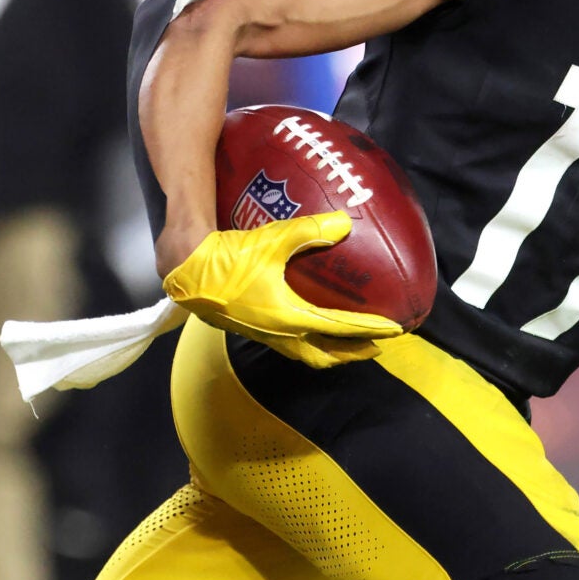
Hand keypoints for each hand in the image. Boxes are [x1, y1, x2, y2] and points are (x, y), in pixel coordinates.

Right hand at [160, 213, 401, 368]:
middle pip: (324, 355)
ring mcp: (262, 334)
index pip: (340, 329)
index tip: (393, 330)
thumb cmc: (227, 257)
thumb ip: (309, 231)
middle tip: (375, 347)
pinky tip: (306, 326)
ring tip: (346, 344)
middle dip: (352, 353)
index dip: (369, 330)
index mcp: (289, 317)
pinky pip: (286, 345)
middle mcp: (279, 334)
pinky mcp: (250, 328)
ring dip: (329, 352)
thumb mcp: (271, 239)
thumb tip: (343, 223)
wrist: (184, 270)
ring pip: (304, 355)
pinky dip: (306, 343)